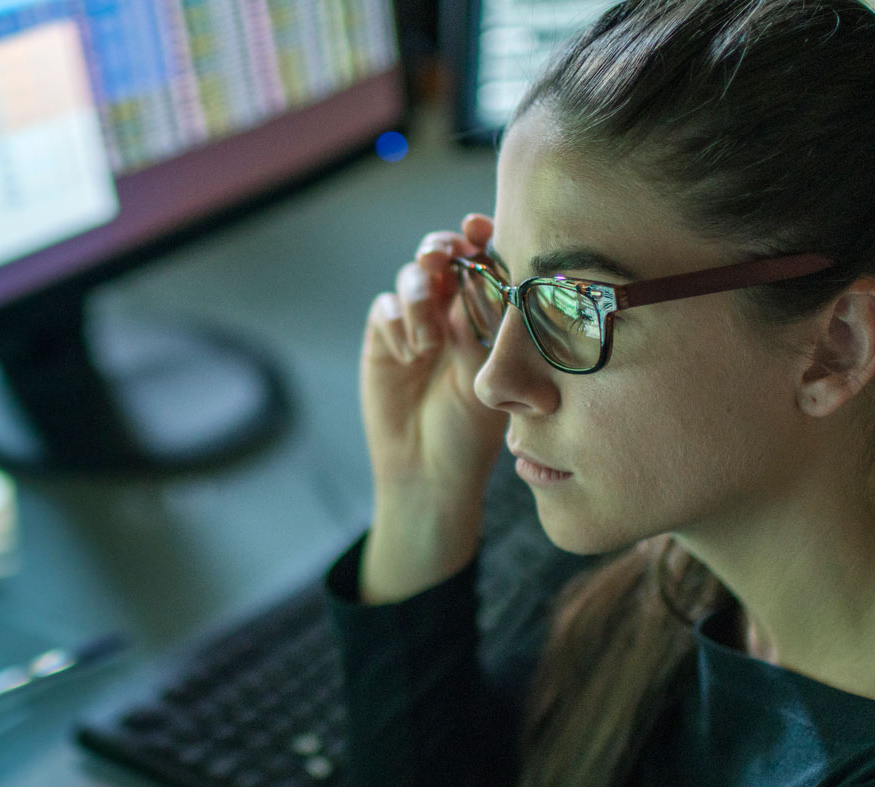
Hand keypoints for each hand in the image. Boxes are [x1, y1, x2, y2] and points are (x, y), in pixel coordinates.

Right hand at [358, 214, 508, 602]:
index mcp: (487, 313)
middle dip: (440, 248)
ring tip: (430, 341)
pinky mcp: (383, 340)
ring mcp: (415, 324)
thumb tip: (484, 280)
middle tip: (441, 258)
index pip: (485, 259)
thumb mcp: (491, 380)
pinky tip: (410, 356)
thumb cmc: (472, 433)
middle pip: (442, 254)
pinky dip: (397, 323)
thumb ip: (485, 330)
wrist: (428, 472)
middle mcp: (451, 310)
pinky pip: (385, 308)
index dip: (481, 236)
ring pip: (412, 277)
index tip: (478, 228)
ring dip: (421, 296)